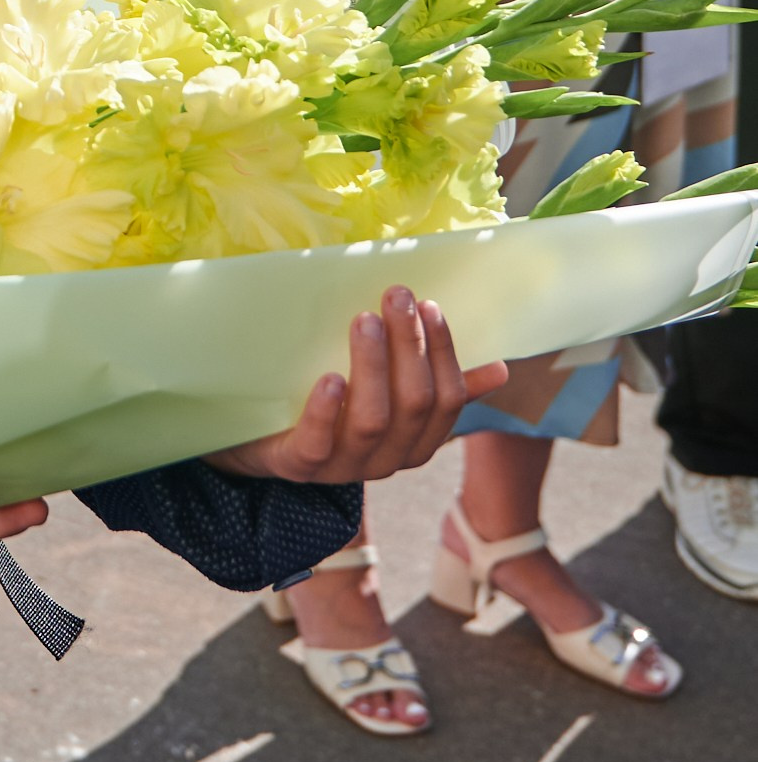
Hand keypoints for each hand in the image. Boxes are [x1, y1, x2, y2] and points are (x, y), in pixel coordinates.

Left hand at [208, 286, 506, 485]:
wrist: (261, 446)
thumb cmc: (334, 410)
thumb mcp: (387, 395)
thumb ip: (438, 384)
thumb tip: (500, 369)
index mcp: (415, 442)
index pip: (447, 399)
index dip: (443, 352)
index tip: (429, 305)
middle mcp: (387, 459)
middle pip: (413, 404)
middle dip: (409, 346)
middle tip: (396, 295)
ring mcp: (342, 466)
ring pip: (373, 420)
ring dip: (373, 365)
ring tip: (363, 319)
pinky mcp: (298, 465)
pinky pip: (318, 443)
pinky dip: (327, 410)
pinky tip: (330, 377)